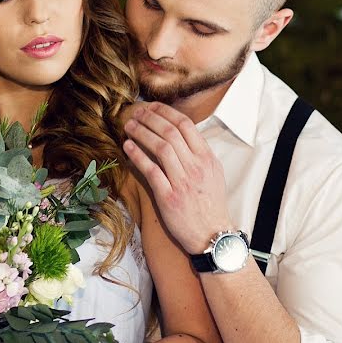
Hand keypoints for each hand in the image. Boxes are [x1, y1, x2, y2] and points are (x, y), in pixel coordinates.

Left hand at [123, 102, 232, 253]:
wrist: (213, 235)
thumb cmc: (211, 204)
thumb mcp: (213, 174)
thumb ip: (199, 154)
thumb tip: (180, 135)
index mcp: (207, 158)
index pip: (185, 124)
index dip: (165, 112)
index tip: (151, 107)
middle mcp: (196, 166)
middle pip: (170, 132)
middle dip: (149, 118)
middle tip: (135, 113)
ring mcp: (183, 182)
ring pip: (160, 147)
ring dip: (141, 133)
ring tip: (129, 126)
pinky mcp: (169, 197)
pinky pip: (151, 171)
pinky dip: (138, 156)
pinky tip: (128, 147)